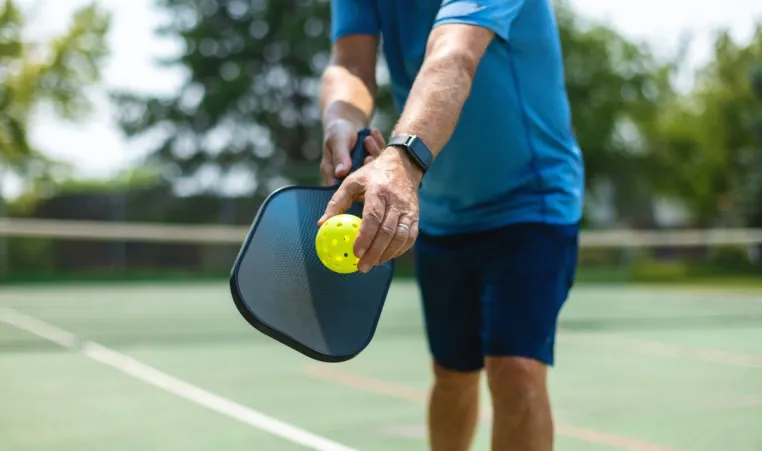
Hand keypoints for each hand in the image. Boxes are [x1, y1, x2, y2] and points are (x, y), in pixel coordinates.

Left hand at [318, 147, 422, 272]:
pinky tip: (387, 257)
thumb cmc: (373, 174)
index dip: (365, 237)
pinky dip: (399, 250)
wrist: (404, 165)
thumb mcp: (352, 181)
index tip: (355, 253)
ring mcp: (408, 210)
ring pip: (400, 237)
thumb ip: (336, 202)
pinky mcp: (416, 216)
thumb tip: (321, 224)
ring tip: (373, 264)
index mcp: (378, 191)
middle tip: (362, 267)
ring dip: (387, 254)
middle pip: (387, 232)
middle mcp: (395, 201)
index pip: (373, 217)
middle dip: (374, 253)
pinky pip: (410, 237)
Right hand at [320, 119, 385, 184]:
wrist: (347, 122)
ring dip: (374, 151)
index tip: (365, 160)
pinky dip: (378, 144)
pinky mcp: (373, 164)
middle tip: (369, 154)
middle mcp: (348, 176)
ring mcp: (362, 171)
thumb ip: (340, 156)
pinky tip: (374, 132)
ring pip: (373, 168)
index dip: (355, 179)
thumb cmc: (337, 131)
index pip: (343, 186)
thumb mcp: (337, 141)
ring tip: (368, 137)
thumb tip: (340, 172)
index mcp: (334, 175)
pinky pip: (380, 158)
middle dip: (368, 165)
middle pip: (361, 179)